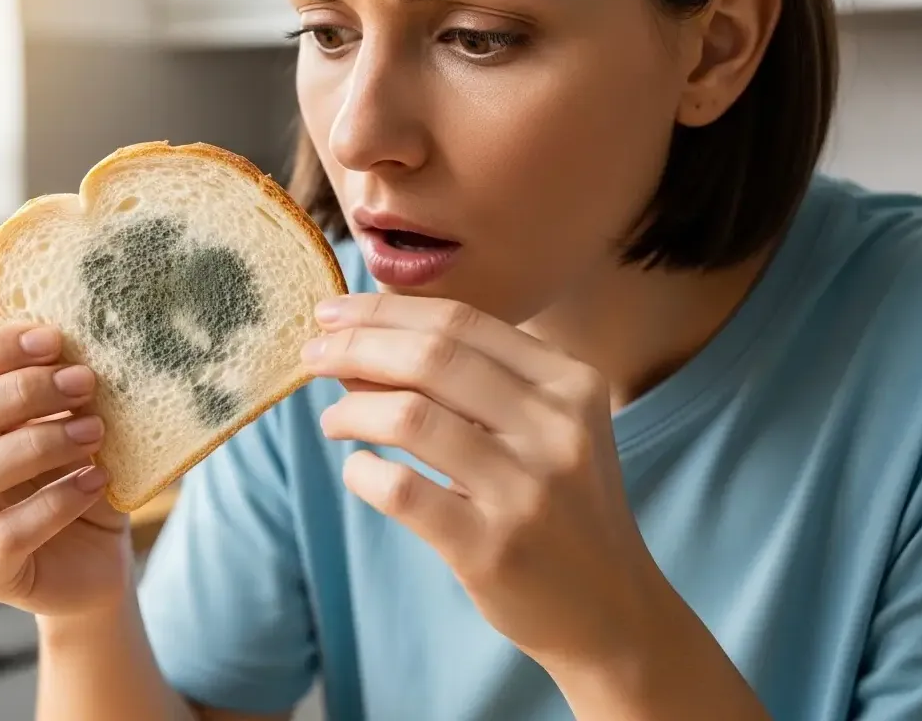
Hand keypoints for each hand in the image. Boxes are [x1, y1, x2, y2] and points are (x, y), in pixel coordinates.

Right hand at [0, 324, 131, 617]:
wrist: (98, 558)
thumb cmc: (77, 475)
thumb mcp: (71, 419)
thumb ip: (60, 384)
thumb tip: (77, 340)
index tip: (53, 338)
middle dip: (16, 393)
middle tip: (83, 382)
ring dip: (34, 445)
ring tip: (94, 433)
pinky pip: (5, 536)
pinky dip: (56, 503)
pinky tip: (97, 482)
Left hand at [301, 293, 670, 671]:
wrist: (611, 610)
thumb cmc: (560, 506)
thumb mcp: (542, 429)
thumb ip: (469, 384)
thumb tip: (360, 346)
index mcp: (570, 383)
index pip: (461, 322)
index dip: (384, 311)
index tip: (332, 312)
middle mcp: (556, 427)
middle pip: (431, 357)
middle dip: (355, 347)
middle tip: (310, 356)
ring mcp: (526, 489)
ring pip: (410, 417)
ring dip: (352, 409)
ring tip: (334, 419)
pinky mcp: (492, 547)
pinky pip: (401, 491)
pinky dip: (363, 472)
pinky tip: (358, 470)